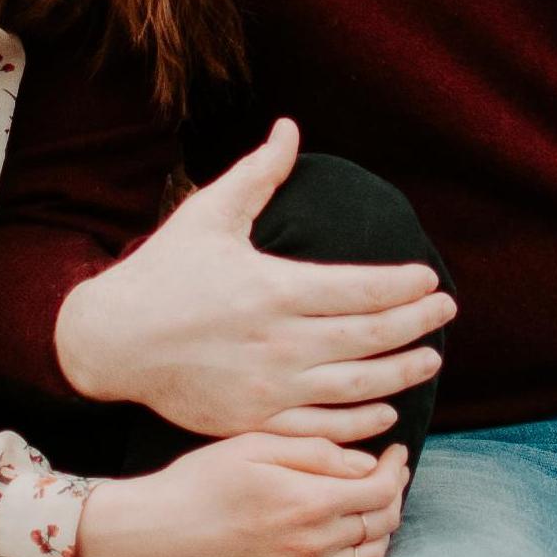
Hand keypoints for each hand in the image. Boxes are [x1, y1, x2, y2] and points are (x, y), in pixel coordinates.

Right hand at [52, 119, 454, 441]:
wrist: (110, 341)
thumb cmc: (163, 272)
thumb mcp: (209, 214)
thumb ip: (258, 174)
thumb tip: (290, 128)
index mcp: (272, 289)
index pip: (360, 289)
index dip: (402, 286)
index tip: (429, 279)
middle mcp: (277, 342)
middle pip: (369, 336)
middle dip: (416, 323)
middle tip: (447, 311)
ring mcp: (267, 387)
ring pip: (355, 387)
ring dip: (402, 374)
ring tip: (432, 358)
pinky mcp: (253, 420)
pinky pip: (321, 428)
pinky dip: (359, 422)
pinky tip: (386, 410)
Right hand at [75, 436, 409, 556]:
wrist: (154, 538)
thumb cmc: (200, 482)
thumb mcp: (256, 445)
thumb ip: (317, 452)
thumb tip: (366, 464)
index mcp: (309, 501)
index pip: (381, 490)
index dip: (397, 471)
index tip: (397, 455)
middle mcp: (313, 545)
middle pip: (382, 525)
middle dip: (393, 497)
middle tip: (387, 479)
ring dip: (380, 533)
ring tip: (370, 511)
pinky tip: (350, 549)